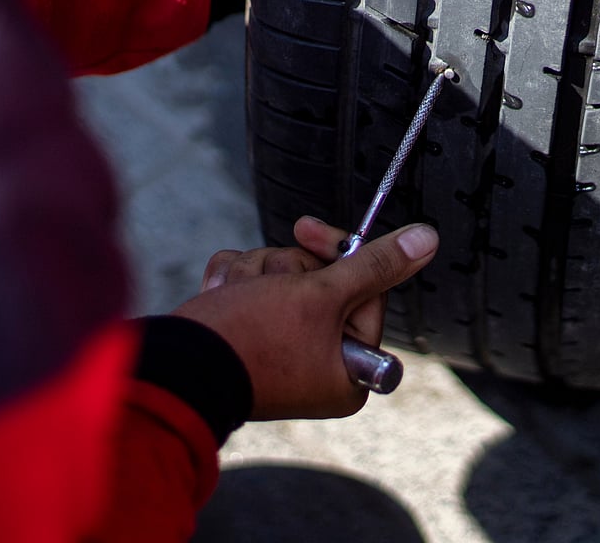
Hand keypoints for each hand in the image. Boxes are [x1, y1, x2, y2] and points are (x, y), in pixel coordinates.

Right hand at [173, 219, 438, 419]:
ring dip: (256, 273)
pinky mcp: (247, 335)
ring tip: (236, 296)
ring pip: (285, 277)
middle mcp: (319, 364)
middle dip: (287, 269)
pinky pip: (253, 286)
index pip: (365, 287)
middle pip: (324, 280)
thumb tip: (427, 240)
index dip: (337, 255)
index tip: (307, 230)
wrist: (172, 366)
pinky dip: (234, 283)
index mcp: (349, 369)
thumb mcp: (321, 295)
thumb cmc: (251, 339)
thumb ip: (375, 265)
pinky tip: (220, 296)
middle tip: (267, 282)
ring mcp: (282, 350)